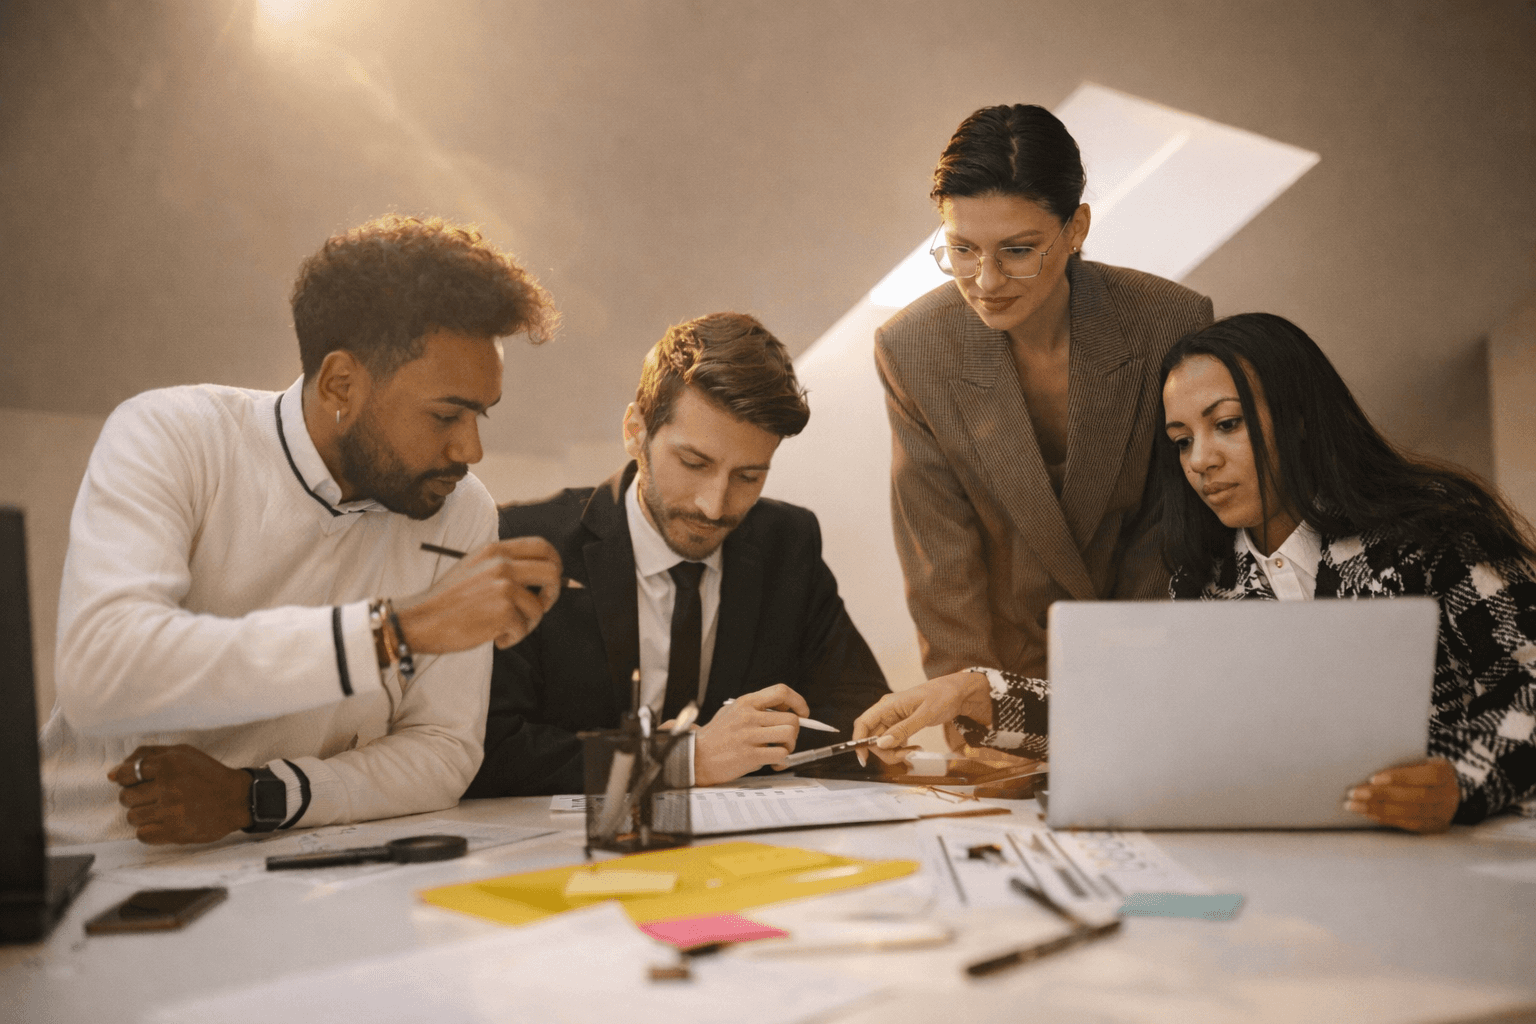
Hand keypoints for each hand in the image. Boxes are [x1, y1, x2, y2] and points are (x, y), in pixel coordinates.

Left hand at [108, 745, 252, 843]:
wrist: (237, 799)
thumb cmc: (207, 774)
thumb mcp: (182, 753)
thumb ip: (147, 755)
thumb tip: (113, 773)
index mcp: (169, 764)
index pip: (126, 774)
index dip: (128, 779)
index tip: (137, 782)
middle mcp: (168, 787)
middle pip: (126, 798)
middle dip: (136, 797)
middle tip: (154, 796)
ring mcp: (171, 811)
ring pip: (132, 817)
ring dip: (143, 814)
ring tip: (161, 810)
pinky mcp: (175, 832)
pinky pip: (142, 835)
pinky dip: (149, 830)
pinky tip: (164, 822)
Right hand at [396, 537, 562, 651]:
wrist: (420, 620)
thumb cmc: (447, 601)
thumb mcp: (474, 567)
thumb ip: (503, 565)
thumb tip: (542, 574)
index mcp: (495, 550)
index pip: (542, 546)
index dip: (555, 564)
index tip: (551, 582)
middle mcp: (502, 563)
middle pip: (553, 572)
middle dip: (552, 594)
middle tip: (539, 608)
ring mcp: (504, 586)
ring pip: (539, 607)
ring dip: (526, 624)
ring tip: (504, 629)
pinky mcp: (503, 611)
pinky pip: (524, 628)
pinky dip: (512, 638)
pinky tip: (494, 637)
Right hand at [694, 684, 807, 785]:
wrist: (697, 756)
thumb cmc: (716, 736)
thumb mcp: (732, 711)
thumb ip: (755, 708)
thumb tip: (784, 710)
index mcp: (746, 702)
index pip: (781, 691)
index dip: (798, 701)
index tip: (803, 712)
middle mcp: (749, 716)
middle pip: (791, 718)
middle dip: (795, 731)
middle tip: (786, 738)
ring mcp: (750, 736)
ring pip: (790, 735)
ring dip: (790, 745)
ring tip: (780, 750)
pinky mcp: (751, 755)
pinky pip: (781, 754)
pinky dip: (782, 760)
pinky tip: (774, 763)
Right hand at [851, 671, 991, 765]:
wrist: (957, 693)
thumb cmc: (942, 696)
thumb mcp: (924, 714)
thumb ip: (903, 729)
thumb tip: (882, 743)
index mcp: (888, 705)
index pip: (863, 723)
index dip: (859, 741)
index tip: (864, 759)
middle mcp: (887, 712)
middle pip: (873, 738)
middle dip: (885, 751)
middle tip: (906, 755)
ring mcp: (894, 719)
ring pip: (884, 743)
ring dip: (895, 752)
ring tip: (914, 751)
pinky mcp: (902, 725)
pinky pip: (894, 742)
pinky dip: (902, 749)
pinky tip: (915, 749)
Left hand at [1344, 757, 1459, 833]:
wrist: (1444, 789)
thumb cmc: (1421, 769)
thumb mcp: (1419, 759)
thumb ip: (1401, 761)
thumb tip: (1365, 761)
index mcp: (1446, 772)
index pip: (1427, 775)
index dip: (1400, 777)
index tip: (1373, 778)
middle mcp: (1449, 794)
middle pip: (1416, 797)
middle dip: (1381, 795)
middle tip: (1354, 793)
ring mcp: (1444, 813)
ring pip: (1410, 814)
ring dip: (1378, 809)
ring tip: (1354, 805)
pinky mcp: (1435, 827)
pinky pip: (1408, 824)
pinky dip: (1386, 819)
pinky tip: (1368, 813)